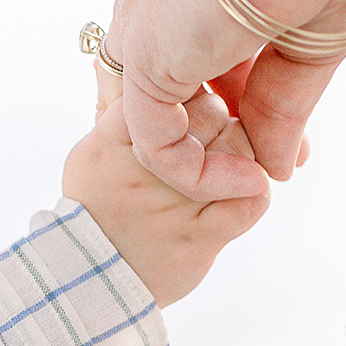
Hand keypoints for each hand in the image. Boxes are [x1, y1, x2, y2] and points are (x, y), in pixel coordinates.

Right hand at [63, 58, 269, 305]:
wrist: (90, 280)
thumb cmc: (96, 208)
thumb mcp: (93, 150)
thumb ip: (119, 109)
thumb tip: (134, 65)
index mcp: (113, 140)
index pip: (167, 89)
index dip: (191, 87)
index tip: (196, 96)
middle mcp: (144, 168)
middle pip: (210, 115)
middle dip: (224, 117)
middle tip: (221, 130)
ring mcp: (173, 204)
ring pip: (237, 154)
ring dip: (244, 152)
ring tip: (232, 162)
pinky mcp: (199, 239)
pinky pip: (250, 202)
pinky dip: (256, 190)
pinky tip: (246, 190)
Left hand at [109, 0, 345, 197]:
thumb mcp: (314, 37)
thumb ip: (284, 103)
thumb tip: (278, 163)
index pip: (207, 56)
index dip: (248, 104)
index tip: (294, 141)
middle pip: (178, 88)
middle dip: (226, 136)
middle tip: (278, 165)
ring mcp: (144, 27)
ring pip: (159, 117)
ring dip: (209, 158)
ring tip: (260, 178)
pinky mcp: (141, 57)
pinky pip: (154, 141)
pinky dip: (194, 173)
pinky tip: (246, 182)